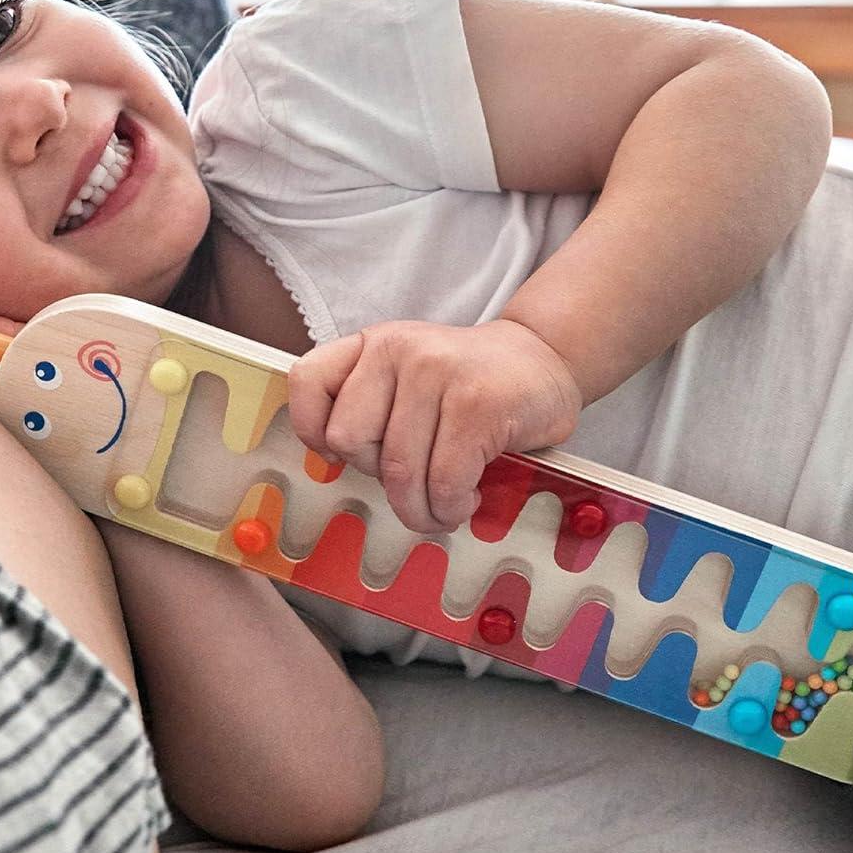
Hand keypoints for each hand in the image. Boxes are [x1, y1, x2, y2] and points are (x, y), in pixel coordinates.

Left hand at [287, 318, 582, 535]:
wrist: (544, 358)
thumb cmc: (468, 382)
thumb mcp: (407, 375)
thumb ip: (370, 404)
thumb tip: (333, 465)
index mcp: (373, 344)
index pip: (307, 381)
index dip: (313, 429)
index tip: (340, 455)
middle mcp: (398, 350)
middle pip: (351, 442)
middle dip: (379, 480)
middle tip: (412, 482)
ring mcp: (438, 372)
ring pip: (399, 471)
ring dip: (421, 508)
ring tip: (442, 506)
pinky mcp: (477, 404)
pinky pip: (444, 481)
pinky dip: (452, 505)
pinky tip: (466, 498)